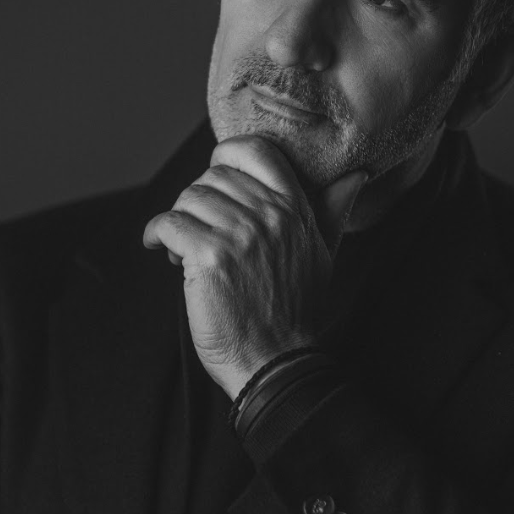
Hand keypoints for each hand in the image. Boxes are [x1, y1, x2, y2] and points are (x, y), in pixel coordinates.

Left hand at [142, 136, 365, 396]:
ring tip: (184, 251)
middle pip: (213, 177)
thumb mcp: (324, 254)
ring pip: (188, 198)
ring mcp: (239, 235)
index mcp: (295, 209)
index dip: (226, 157)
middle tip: (199, 232)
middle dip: (199, 202)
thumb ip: (333, 211)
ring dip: (179, 221)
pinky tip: (162, 251)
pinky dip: (157, 234)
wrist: (276, 362)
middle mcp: (269, 215)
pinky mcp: (208, 257)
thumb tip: (355, 176)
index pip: (256, 151)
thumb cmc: (295, 311)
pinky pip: (169, 223)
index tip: (214, 181)